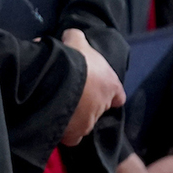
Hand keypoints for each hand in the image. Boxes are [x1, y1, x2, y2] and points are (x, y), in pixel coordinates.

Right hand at [59, 28, 125, 143]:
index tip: (96, 89)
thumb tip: (70, 35)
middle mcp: (103, 106)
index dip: (109, 93)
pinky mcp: (74, 135)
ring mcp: (89, 122)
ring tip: (58, 105)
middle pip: (97, 109)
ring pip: (83, 123)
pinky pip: (70, 137)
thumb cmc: (73, 59)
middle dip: (86, 103)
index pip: (118, 95)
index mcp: (111, 85)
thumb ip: (76, 38)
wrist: (58, 79)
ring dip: (74, 116)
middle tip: (70, 93)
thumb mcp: (76, 40)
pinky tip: (54, 121)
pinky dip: (64, 132)